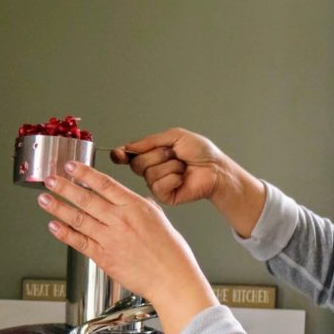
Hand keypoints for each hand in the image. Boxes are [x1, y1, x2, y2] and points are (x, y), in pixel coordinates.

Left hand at [37, 161, 217, 333]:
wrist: (172, 279)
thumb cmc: (171, 254)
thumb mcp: (159, 219)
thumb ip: (140, 207)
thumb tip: (130, 200)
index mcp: (135, 206)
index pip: (104, 184)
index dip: (84, 173)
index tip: (70, 166)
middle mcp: (120, 220)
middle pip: (86, 198)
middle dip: (64, 187)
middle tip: (50, 179)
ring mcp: (110, 239)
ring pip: (78, 218)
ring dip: (58, 207)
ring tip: (44, 199)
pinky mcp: (104, 258)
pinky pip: (79, 242)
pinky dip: (64, 233)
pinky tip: (54, 226)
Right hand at [111, 128, 265, 236]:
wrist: (216, 168)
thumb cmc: (201, 153)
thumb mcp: (175, 137)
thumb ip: (151, 141)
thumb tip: (129, 146)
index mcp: (152, 155)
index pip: (130, 156)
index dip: (121, 155)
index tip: (117, 154)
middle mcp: (152, 170)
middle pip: (137, 164)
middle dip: (157, 155)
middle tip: (173, 154)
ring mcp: (158, 185)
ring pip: (149, 174)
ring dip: (170, 166)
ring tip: (182, 167)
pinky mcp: (165, 197)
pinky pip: (159, 186)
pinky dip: (173, 178)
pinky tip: (182, 178)